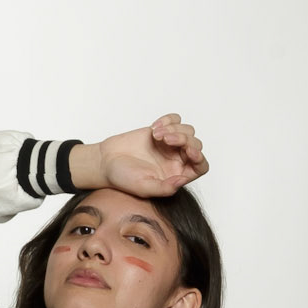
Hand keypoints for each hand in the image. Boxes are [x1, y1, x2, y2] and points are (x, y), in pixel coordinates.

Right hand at [71, 115, 208, 198]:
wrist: (107, 161)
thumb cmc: (124, 178)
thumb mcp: (144, 187)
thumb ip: (165, 187)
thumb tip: (183, 180)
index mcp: (177, 175)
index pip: (200, 166)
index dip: (199, 158)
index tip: (189, 152)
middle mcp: (176, 160)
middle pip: (195, 145)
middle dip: (183, 139)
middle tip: (165, 139)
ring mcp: (170, 144)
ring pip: (188, 130)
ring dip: (174, 129)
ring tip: (156, 135)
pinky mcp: (162, 130)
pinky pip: (175, 119)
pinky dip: (168, 120)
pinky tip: (154, 128)